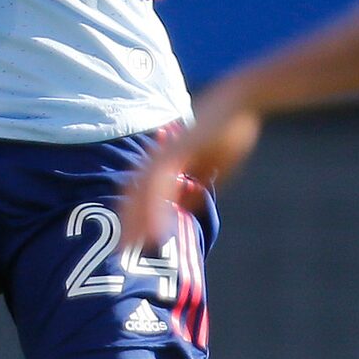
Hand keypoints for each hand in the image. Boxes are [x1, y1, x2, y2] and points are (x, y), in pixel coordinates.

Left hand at [121, 78, 262, 249]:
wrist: (240, 105)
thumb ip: (193, 187)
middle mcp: (157, 158)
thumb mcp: (209, 169)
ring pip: (140, 194)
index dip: (132, 219)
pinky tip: (156, 232)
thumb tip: (182, 208)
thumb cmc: (227, 133)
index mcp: (163, 162)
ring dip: (135, 222)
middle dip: (125, 225)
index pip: (139, 195)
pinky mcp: (175, 153)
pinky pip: (159, 187)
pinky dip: (155, 211)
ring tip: (130, 247)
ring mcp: (164, 155)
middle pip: (132, 196)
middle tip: (118, 253)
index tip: (127, 244)